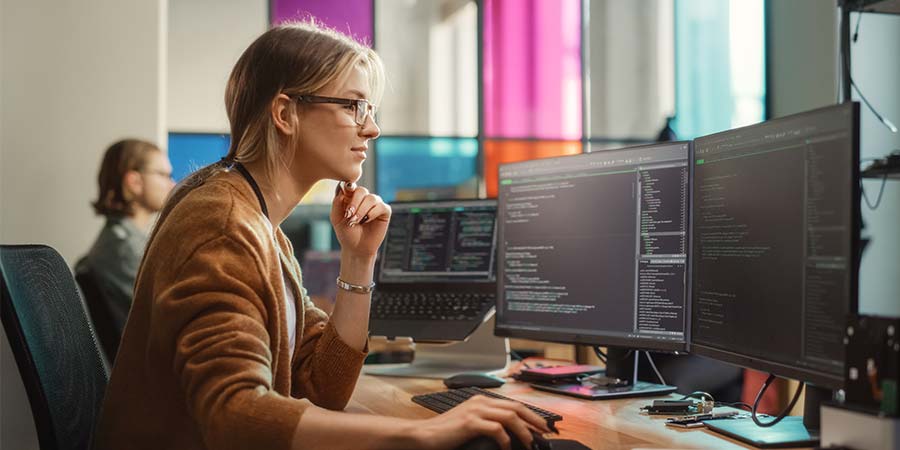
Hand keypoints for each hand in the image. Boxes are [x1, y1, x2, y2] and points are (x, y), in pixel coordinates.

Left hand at [330, 182, 390, 258]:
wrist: (356, 248)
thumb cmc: (346, 233)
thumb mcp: (336, 218)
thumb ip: (337, 203)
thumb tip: (342, 189)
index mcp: (351, 197)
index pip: (350, 186)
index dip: (348, 187)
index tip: (345, 192)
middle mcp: (364, 198)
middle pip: (361, 190)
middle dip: (355, 202)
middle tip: (349, 215)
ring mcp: (375, 204)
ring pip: (371, 198)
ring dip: (362, 210)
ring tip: (356, 221)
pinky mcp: (384, 211)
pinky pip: (381, 206)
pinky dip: (372, 213)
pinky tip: (367, 220)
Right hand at [412, 395, 551, 449]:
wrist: (423, 435)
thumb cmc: (445, 433)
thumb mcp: (469, 424)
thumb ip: (487, 424)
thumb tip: (509, 434)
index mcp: (481, 401)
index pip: (512, 404)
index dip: (530, 414)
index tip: (541, 426)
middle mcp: (480, 402)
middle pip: (516, 407)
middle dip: (534, 419)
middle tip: (545, 432)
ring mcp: (475, 410)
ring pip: (510, 416)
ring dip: (524, 430)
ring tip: (531, 442)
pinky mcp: (470, 422)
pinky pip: (497, 429)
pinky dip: (506, 439)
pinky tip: (507, 447)